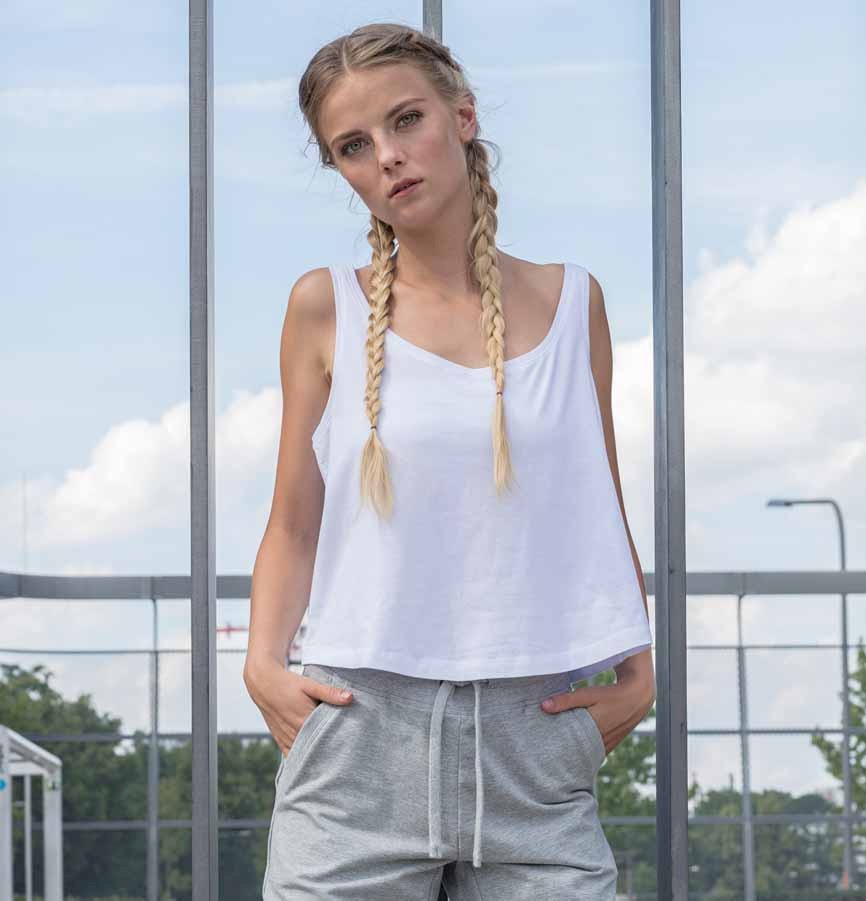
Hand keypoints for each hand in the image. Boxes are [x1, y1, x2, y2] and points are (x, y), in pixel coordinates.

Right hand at [243, 659, 353, 755]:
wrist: (264, 683)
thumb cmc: (288, 683)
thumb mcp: (310, 685)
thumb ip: (330, 693)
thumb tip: (350, 697)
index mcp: (304, 721)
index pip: (327, 738)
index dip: (339, 740)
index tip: (349, 744)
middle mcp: (295, 734)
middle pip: (316, 748)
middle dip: (329, 749)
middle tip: (343, 752)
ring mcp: (286, 739)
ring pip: (304, 754)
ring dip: (316, 754)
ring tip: (330, 758)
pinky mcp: (280, 740)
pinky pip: (292, 756)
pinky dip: (301, 758)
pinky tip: (312, 760)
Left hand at [540, 652, 654, 755]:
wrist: (638, 697)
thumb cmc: (611, 694)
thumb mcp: (589, 694)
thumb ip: (567, 700)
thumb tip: (544, 706)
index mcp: (593, 728)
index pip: (569, 744)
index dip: (556, 747)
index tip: (543, 749)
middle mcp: (600, 741)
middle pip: (576, 750)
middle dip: (563, 751)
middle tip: (546, 752)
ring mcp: (607, 745)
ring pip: (586, 753)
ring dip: (574, 751)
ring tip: (557, 752)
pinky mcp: (611, 744)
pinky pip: (595, 752)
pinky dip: (585, 750)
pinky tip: (575, 749)